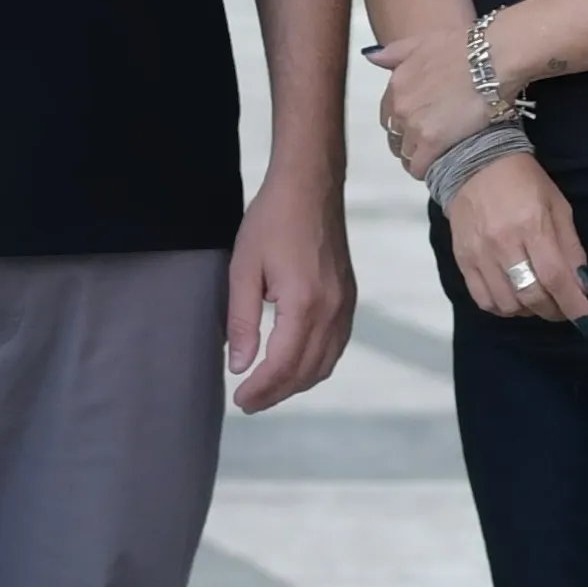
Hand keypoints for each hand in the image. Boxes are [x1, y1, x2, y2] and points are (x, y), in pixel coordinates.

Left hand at [227, 173, 354, 413]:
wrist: (310, 185)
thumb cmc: (272, 220)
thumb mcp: (243, 268)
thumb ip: (241, 321)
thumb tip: (239, 365)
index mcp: (304, 303)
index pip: (282, 365)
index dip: (259, 389)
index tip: (238, 400)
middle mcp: (332, 309)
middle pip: (306, 371)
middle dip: (276, 393)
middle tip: (247, 402)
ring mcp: (346, 304)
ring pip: (326, 363)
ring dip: (297, 383)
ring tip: (268, 388)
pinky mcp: (349, 297)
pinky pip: (337, 345)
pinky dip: (316, 364)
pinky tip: (295, 364)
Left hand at [367, 23, 495, 174]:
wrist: (494, 58)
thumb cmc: (466, 47)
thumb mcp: (424, 41)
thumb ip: (396, 52)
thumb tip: (373, 57)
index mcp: (397, 82)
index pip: (389, 114)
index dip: (403, 122)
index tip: (417, 126)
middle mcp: (400, 105)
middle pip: (395, 135)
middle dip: (408, 141)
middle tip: (430, 142)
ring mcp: (414, 125)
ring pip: (406, 153)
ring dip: (419, 156)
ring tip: (438, 155)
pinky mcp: (432, 142)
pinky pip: (419, 167)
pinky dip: (427, 170)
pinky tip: (440, 167)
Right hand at [443, 155, 587, 332]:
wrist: (475, 162)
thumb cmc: (524, 181)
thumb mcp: (558, 205)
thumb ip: (571, 247)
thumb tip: (584, 285)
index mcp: (532, 225)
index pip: (556, 278)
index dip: (575, 306)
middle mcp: (503, 243)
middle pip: (532, 296)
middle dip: (555, 311)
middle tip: (565, 309)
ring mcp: (479, 254)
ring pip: (507, 304)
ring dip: (530, 311)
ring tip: (539, 300)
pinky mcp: (462, 260)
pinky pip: (483, 300)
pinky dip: (503, 308)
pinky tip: (515, 299)